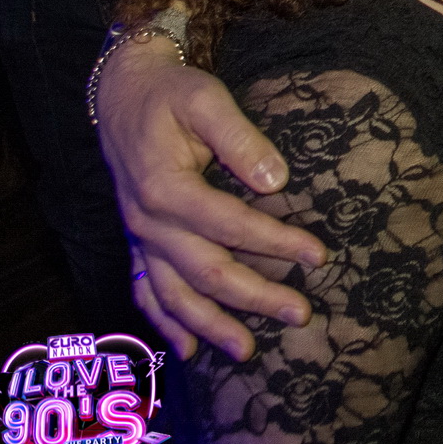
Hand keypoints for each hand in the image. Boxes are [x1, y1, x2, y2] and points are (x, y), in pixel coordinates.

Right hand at [97, 38, 323, 359]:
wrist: (123, 93)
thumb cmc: (171, 94)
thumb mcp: (205, 99)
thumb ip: (240, 138)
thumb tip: (275, 181)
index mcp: (165, 188)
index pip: (229, 225)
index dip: (276, 242)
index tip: (319, 255)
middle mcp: (148, 222)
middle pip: (206, 271)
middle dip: (256, 296)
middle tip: (302, 315)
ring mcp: (139, 237)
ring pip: (174, 294)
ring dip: (211, 325)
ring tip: (249, 350)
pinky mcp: (138, 242)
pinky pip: (145, 291)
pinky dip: (165, 323)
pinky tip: (186, 350)